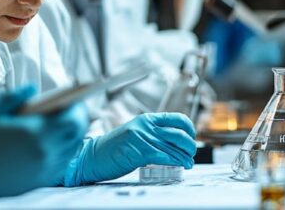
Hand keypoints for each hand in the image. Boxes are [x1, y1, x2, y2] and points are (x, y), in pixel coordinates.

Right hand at [0, 85, 88, 208]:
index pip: (73, 119)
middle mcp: (45, 153)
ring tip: (63, 125)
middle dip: (78, 120)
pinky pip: (61, 163)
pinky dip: (61, 151)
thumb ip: (17, 95)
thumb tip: (34, 88)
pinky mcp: (40, 180)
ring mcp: (44, 169)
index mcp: (36, 133)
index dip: (78, 108)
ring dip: (71, 136)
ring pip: (71, 149)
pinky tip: (52, 142)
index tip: (76, 100)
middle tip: (72, 111)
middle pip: (77, 134)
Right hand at [63, 112, 195, 185]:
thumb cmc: (113, 149)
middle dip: (190, 145)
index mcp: (146, 119)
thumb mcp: (134, 135)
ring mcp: (143, 138)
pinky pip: (165, 157)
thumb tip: (172, 143)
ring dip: (185, 157)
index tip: (191, 138)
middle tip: (191, 154)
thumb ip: (150, 135)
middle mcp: (146, 126)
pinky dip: (175, 162)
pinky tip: (179, 166)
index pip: (176, 118)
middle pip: (179, 133)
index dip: (189, 129)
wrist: (93, 157)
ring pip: (174, 147)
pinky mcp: (140, 152)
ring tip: (188, 163)